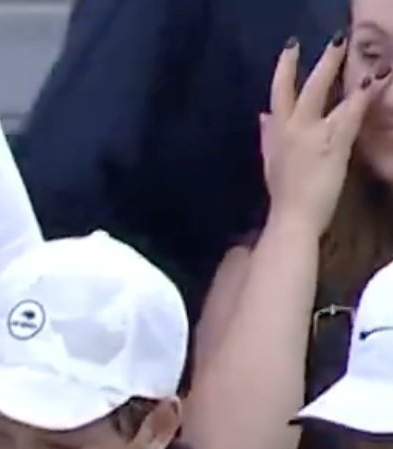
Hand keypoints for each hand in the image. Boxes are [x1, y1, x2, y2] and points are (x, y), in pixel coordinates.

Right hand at [262, 37, 387, 232]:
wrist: (292, 219)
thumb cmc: (284, 195)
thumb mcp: (271, 162)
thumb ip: (268, 135)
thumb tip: (262, 115)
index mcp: (276, 133)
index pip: (278, 94)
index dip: (284, 69)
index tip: (292, 48)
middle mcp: (292, 129)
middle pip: (306, 88)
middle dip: (323, 64)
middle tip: (337, 41)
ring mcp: (313, 135)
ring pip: (330, 98)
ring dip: (350, 77)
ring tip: (372, 65)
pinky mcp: (334, 144)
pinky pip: (350, 114)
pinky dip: (362, 97)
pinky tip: (373, 83)